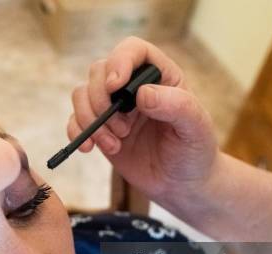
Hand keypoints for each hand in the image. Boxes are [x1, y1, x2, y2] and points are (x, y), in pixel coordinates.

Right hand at [67, 37, 219, 202]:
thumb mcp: (196, 128)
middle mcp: (133, 87)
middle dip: (101, 101)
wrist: (182, 185)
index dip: (119, 61)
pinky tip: (89, 148)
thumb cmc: (194, 152)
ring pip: (82, 94)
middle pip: (99, 71)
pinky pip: (76, 120)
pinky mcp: (101, 129)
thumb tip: (142, 94)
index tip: (114, 87)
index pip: (132, 50)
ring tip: (113, 146)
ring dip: (90, 120)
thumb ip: (176, 106)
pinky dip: (77, 133)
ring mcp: (114, 108)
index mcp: (160, 76)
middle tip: (122, 130)